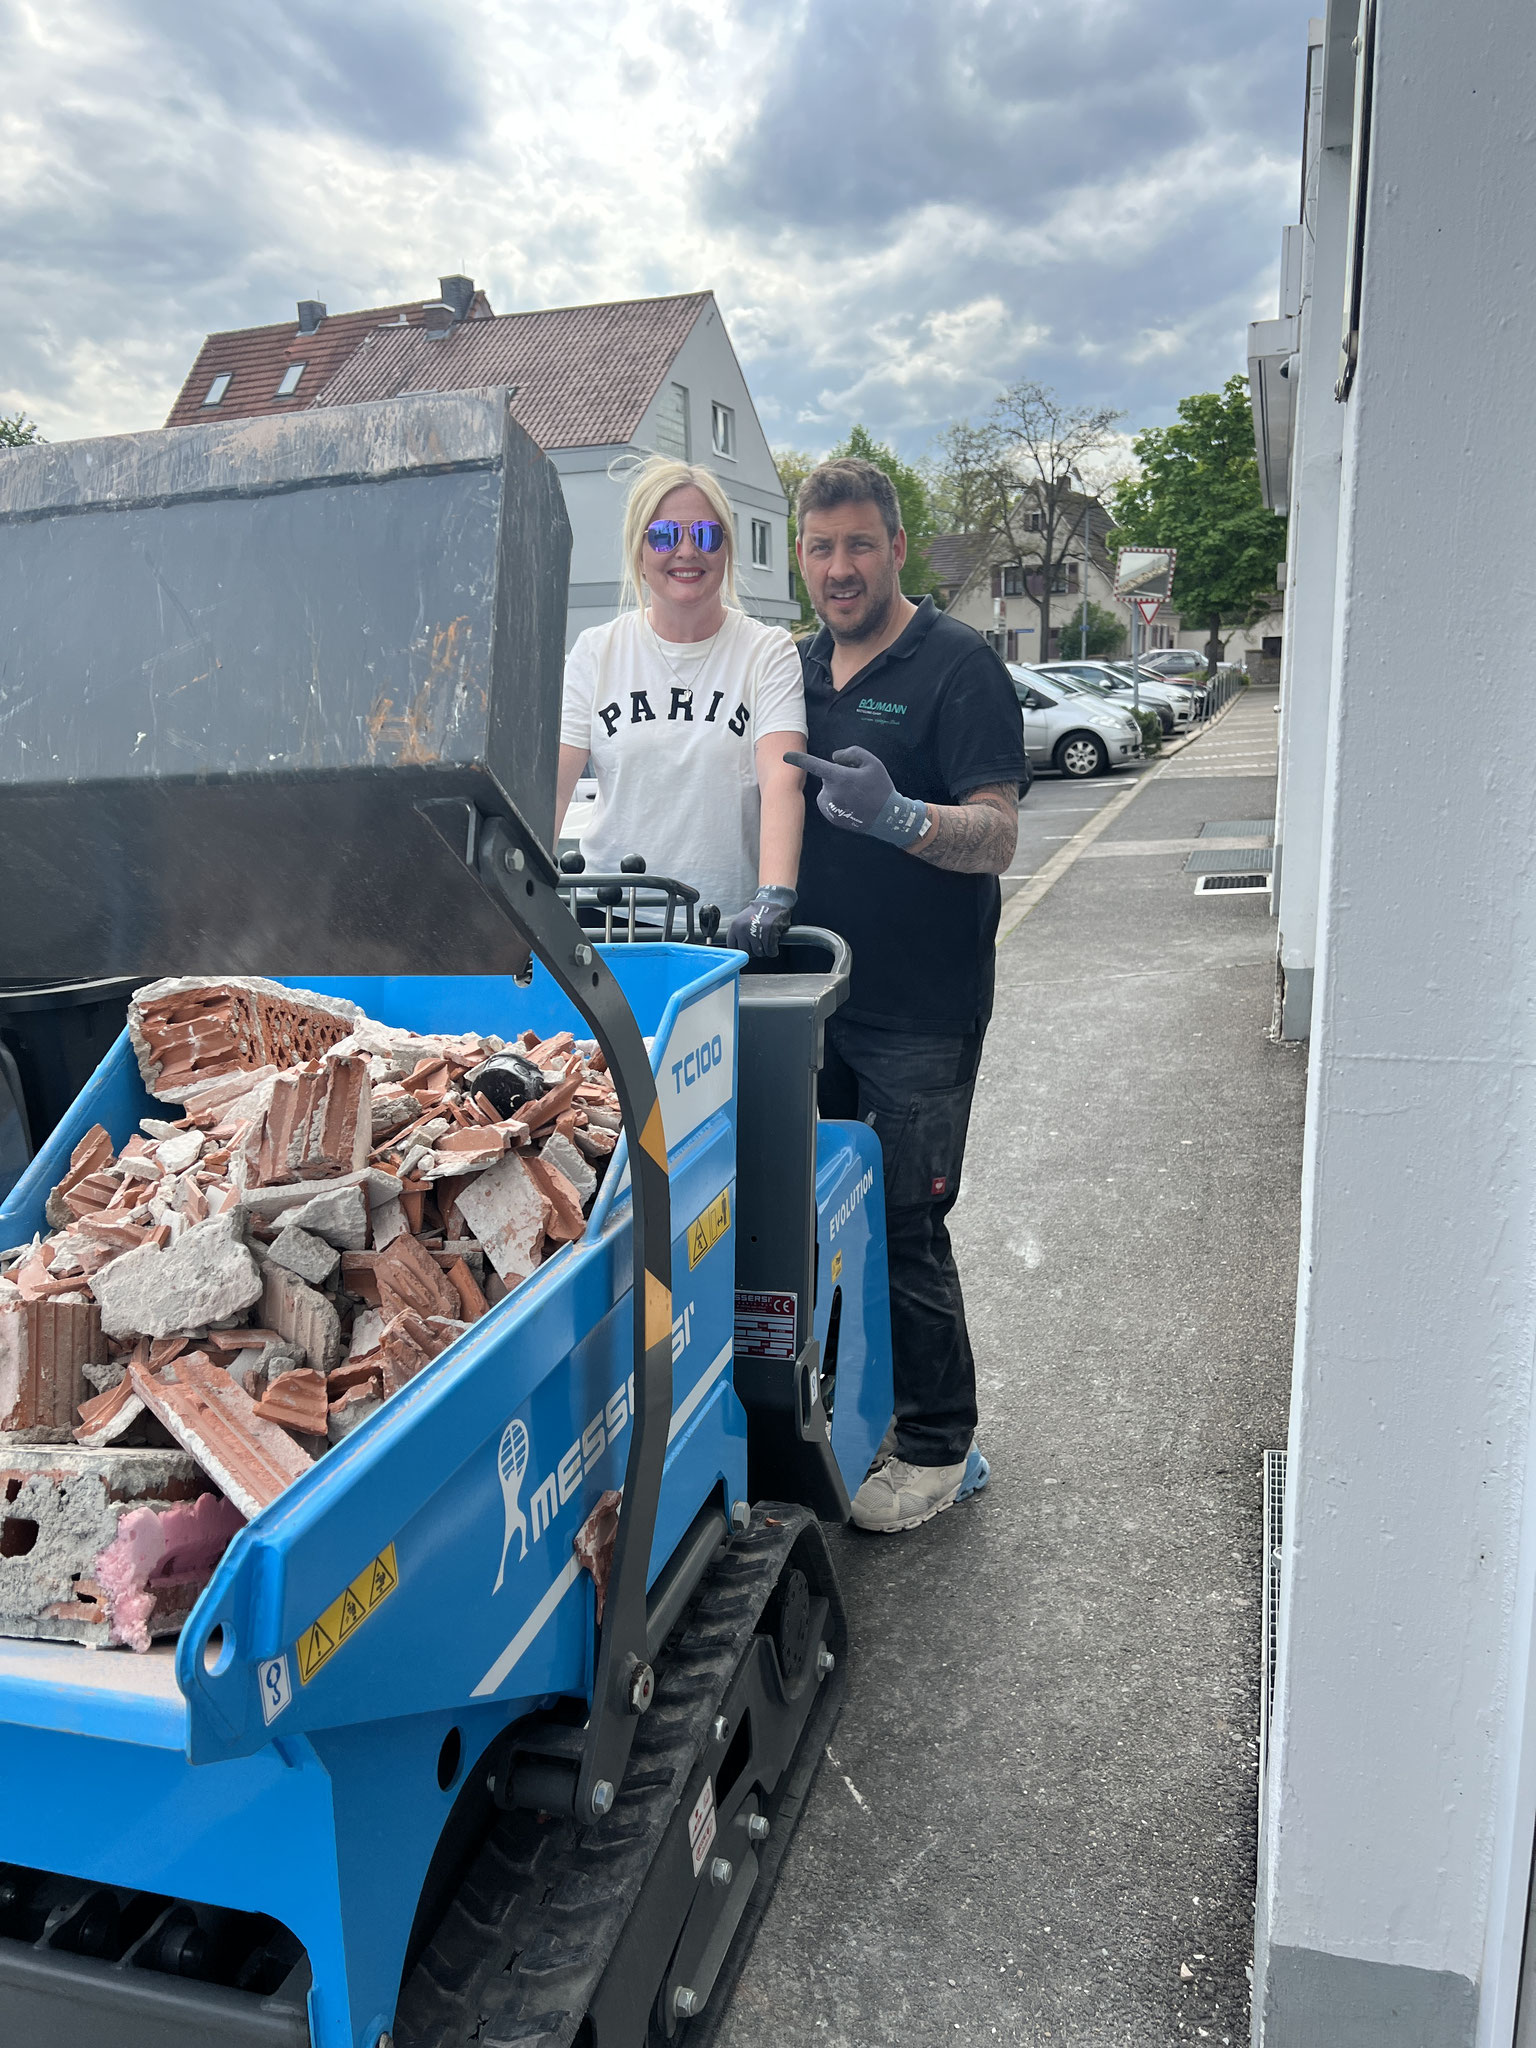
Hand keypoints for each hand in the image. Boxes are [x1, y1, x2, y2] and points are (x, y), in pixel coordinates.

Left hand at [728, 885, 795, 957]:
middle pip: (747, 952)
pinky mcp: (769, 934)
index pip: (733, 947)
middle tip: (760, 946)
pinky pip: (770, 951)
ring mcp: (756, 932)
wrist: (773, 900)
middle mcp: (743, 930)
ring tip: (767, 942)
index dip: (741, 951)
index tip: (748, 949)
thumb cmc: (759, 912)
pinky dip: (773, 950)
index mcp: (735, 927)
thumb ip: (738, 934)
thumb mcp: (742, 920)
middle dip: (754, 952)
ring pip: (759, 953)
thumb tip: (738, 952)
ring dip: (764, 951)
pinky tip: (774, 944)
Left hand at [782, 747, 928, 847]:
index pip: (815, 765)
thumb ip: (852, 753)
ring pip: (827, 791)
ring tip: (857, 795)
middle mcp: (831, 793)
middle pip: (827, 777)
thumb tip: (834, 757)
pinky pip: (830, 803)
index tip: (785, 756)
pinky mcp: (833, 817)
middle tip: (858, 781)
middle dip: (838, 775)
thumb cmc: (881, 788)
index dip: (799, 759)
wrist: (888, 818)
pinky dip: (838, 801)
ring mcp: (831, 807)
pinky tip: (854, 805)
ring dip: (837, 789)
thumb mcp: (872, 763)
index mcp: (840, 778)